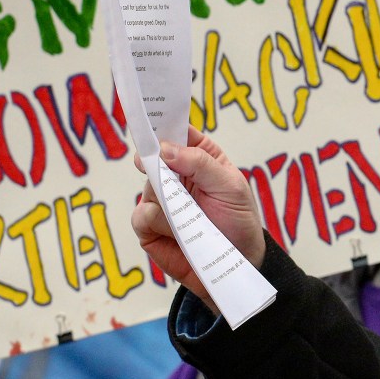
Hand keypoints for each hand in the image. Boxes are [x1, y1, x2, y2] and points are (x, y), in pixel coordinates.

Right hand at [131, 126, 264, 313]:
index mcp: (199, 158)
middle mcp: (175, 177)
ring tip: (189, 215)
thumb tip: (165, 149)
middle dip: (156, 163)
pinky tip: (174, 229)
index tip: (150, 114)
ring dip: (165, 200)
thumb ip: (200, 164)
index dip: (162, 123)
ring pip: (147, 188)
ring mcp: (162, 201)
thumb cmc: (238, 219)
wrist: (237, 264)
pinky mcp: (150, 228)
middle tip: (166, 172)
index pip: (176, 132)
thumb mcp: (230, 187)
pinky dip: (156, 221)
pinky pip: (141, 217)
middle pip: (153, 158)